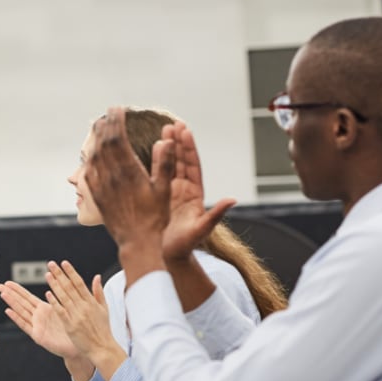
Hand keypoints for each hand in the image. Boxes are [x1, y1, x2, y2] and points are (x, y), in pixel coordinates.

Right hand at [0, 281, 79, 358]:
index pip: (28, 297)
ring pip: (21, 311)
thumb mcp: (66, 310)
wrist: (76, 347)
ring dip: (12, 302)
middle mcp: (38, 316)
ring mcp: (36, 326)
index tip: (8, 282)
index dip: (18, 289)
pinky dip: (17, 318)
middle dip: (10, 294)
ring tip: (3, 294)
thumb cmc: (73, 330)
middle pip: (21, 303)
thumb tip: (59, 282)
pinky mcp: (38, 336)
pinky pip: (26, 325)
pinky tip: (8, 311)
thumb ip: (60, 298)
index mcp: (44, 309)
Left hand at [44, 261, 126, 379]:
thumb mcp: (104, 309)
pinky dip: (55, 302)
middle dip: (60, 274)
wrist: (102, 347)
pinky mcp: (70, 325)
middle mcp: (84, 307)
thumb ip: (99, 292)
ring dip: (55, 285)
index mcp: (91, 302)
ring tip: (47, 274)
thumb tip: (97, 276)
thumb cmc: (103, 329)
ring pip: (63, 297)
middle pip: (69, 287)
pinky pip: (61, 312)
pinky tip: (48, 294)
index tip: (64, 263)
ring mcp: (76, 316)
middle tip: (51, 264)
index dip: (71, 272)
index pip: (79, 283)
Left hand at [85, 107, 174, 250]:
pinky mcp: (96, 196)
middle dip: (105, 125)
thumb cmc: (154, 217)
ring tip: (100, 126)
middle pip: (102, 144)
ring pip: (93, 156)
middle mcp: (110, 177)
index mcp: (128, 172)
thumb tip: (166, 140)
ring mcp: (101, 186)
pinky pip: (89, 171)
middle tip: (109, 112)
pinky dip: (90, 157)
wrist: (136, 242)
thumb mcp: (164, 190)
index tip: (118, 109)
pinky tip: (92, 153)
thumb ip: (164, 164)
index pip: (116, 139)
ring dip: (96, 139)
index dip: (116, 122)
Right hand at [161, 122, 236, 261]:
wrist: (167, 256)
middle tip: (173, 124)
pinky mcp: (158, 194)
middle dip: (178, 142)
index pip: (193, 166)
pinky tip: (149, 147)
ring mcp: (170, 191)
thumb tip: (232, 200)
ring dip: (168, 146)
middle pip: (182, 160)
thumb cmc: (184, 246)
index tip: (185, 132)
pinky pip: (157, 174)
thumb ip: (215, 215)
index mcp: (194, 194)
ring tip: (164, 129)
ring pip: (170, 164)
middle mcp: (183, 189)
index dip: (189, 148)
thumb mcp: (201, 230)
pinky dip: (155, 160)